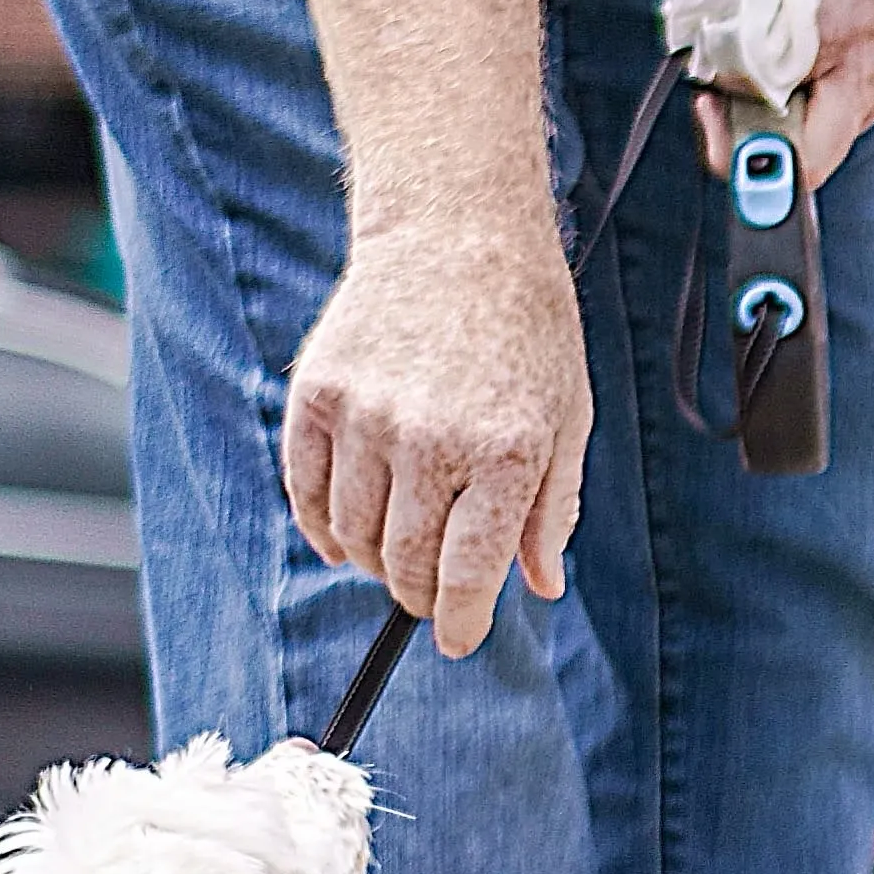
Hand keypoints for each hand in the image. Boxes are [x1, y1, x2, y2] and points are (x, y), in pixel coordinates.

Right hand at [283, 207, 588, 654]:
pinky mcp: (317, 395)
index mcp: (508, 451)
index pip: (468, 574)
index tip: (457, 638)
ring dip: (372, 561)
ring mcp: (367, 417)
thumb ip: (551, 508)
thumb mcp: (568, 417)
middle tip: (425, 597)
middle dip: (416, 596)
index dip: (459, 621)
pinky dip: (321, 527)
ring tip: (394, 554)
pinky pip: (305, 491)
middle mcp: (433, 440)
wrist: (459, 236)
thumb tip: (538, 586)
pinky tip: (343, 534)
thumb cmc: (527, 331)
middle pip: (405, 564)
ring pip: (352, 536)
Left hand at [700, 0, 873, 183]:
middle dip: (738, 139)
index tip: (708, 100)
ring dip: (748, 121)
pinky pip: (797, 127)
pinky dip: (763, 107)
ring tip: (734, 64)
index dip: (740, 142)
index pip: (800, 148)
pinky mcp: (849, 100)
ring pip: (793, 150)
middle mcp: (862, 88)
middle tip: (708, 92)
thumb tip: (694, 32)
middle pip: (795, 165)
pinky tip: (753, 63)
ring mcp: (860, 101)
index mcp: (849, 44)